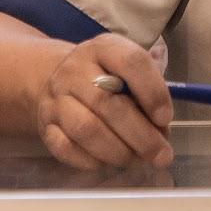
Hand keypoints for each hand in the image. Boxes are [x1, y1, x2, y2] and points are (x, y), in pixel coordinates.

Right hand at [31, 34, 174, 170]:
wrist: (59, 80)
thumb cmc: (107, 77)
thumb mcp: (128, 71)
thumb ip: (149, 93)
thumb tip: (161, 131)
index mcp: (103, 48)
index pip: (130, 62)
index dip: (152, 92)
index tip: (165, 118)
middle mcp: (74, 70)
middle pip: (107, 103)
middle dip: (141, 135)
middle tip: (161, 155)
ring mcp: (56, 98)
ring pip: (86, 129)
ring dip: (118, 152)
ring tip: (138, 160)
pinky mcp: (45, 126)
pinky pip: (67, 149)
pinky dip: (93, 161)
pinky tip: (110, 162)